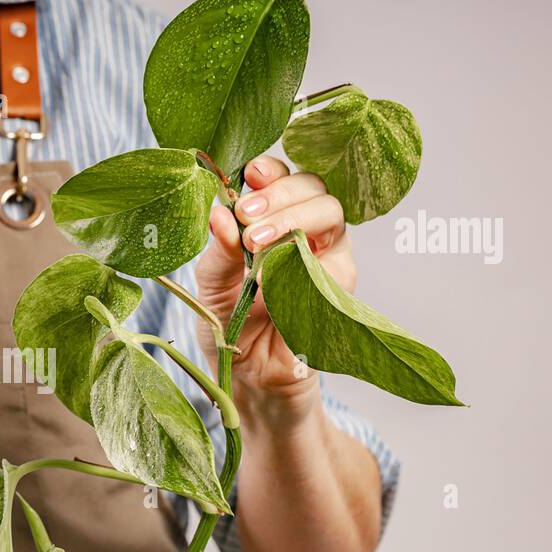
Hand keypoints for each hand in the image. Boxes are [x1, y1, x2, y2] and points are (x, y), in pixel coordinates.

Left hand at [195, 155, 355, 420]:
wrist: (252, 380)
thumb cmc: (232, 326)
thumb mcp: (212, 289)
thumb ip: (218, 253)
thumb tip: (218, 213)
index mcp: (273, 220)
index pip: (281, 178)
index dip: (270, 170)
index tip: (249, 174)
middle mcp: (306, 232)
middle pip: (312, 187)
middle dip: (280, 194)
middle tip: (247, 214)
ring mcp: (328, 258)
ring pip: (330, 215)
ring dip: (293, 221)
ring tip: (255, 244)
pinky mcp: (340, 290)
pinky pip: (334, 265)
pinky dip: (301, 268)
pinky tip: (270, 283)